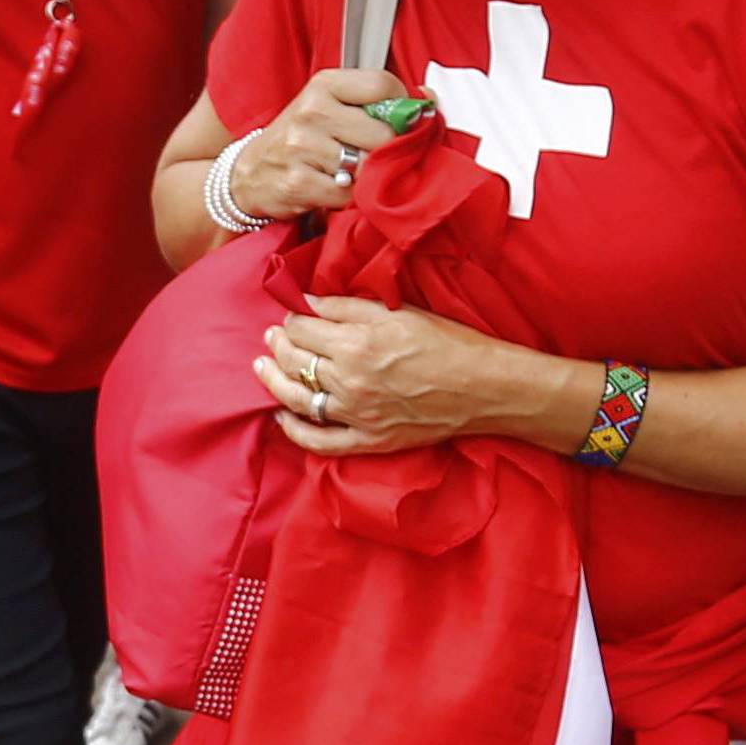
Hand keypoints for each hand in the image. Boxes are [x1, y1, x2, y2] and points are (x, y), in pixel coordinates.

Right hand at [227, 69, 412, 223]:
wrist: (249, 174)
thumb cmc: (300, 139)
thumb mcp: (329, 106)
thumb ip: (374, 102)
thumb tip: (428, 98)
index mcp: (324, 84)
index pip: (382, 85)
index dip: (401, 107)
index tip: (398, 121)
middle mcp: (312, 111)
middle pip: (382, 133)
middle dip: (385, 151)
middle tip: (375, 157)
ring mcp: (302, 147)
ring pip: (367, 167)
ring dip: (367, 178)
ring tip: (352, 174)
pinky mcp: (298, 183)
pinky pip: (348, 196)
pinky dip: (349, 199)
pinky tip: (336, 190)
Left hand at [256, 294, 520, 454]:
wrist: (483, 387)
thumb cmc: (447, 343)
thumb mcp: (398, 312)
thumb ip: (348, 307)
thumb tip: (309, 303)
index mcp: (357, 344)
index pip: (303, 329)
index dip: (291, 319)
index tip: (291, 315)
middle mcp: (350, 381)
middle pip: (295, 362)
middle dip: (278, 345)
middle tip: (271, 336)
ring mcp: (356, 415)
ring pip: (298, 400)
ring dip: (273, 382)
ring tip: (262, 368)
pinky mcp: (367, 440)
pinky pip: (320, 442)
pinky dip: (295, 431)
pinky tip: (282, 418)